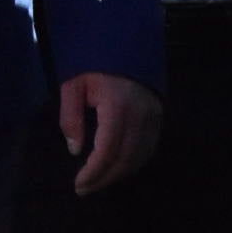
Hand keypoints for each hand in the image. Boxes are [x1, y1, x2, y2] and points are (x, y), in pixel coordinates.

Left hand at [57, 71, 161, 195]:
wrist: (125, 43)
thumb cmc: (93, 63)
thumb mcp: (73, 84)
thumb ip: (71, 117)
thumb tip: (75, 150)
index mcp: (117, 108)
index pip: (107, 151)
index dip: (94, 173)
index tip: (79, 185)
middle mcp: (140, 117)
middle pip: (125, 160)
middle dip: (105, 178)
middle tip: (85, 189)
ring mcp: (154, 118)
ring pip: (140, 158)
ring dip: (119, 174)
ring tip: (99, 181)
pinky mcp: (160, 118)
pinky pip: (149, 149)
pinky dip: (134, 163)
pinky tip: (118, 167)